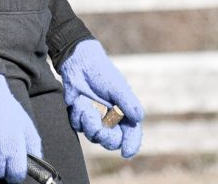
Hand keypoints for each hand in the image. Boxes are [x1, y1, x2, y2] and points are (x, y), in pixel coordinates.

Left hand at [58, 39, 143, 157]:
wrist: (79, 64)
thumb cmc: (101, 73)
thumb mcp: (117, 86)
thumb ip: (127, 102)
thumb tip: (138, 118)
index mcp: (125, 114)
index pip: (131, 134)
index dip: (131, 145)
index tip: (126, 153)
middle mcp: (111, 120)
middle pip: (112, 141)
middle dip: (106, 137)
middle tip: (100, 128)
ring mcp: (96, 120)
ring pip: (94, 136)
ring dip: (90, 124)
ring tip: (87, 106)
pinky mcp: (80, 117)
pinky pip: (79, 125)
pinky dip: (78, 115)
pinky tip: (79, 101)